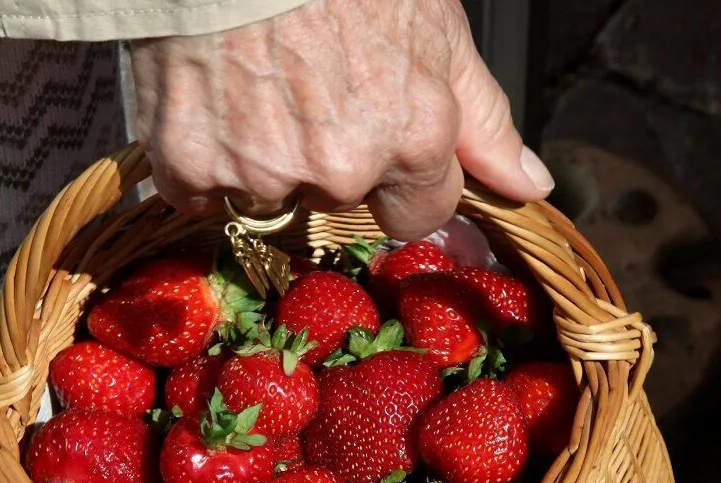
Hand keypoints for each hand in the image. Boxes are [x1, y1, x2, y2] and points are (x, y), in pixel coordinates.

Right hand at [130, 0, 553, 240]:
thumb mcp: (434, 29)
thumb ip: (482, 119)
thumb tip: (529, 186)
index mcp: (412, 140)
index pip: (419, 214)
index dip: (398, 180)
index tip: (373, 141)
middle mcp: (342, 170)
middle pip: (340, 201)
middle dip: (327, 162)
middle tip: (305, 88)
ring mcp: (264, 173)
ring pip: (269, 196)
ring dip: (262, 156)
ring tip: (255, 81)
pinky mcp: (192, 166)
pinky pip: (199, 191)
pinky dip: (202, 157)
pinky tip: (211, 99)